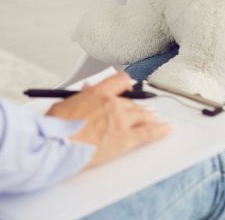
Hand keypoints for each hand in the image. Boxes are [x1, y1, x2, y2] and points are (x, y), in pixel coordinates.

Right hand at [45, 71, 170, 168]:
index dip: (127, 83)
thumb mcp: (66, 103)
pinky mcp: (124, 140)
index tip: (131, 86)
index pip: (120, 81)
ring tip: (159, 120)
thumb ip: (81, 97)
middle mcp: (112, 104)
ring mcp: (120, 122)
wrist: (58, 144)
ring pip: (143, 116)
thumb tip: (87, 93)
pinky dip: (160, 131)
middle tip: (145, 111)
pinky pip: (148, 133)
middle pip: (132, 102)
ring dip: (151, 118)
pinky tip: (167, 129)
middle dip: (139, 107)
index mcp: (97, 92)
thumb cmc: (57, 126)